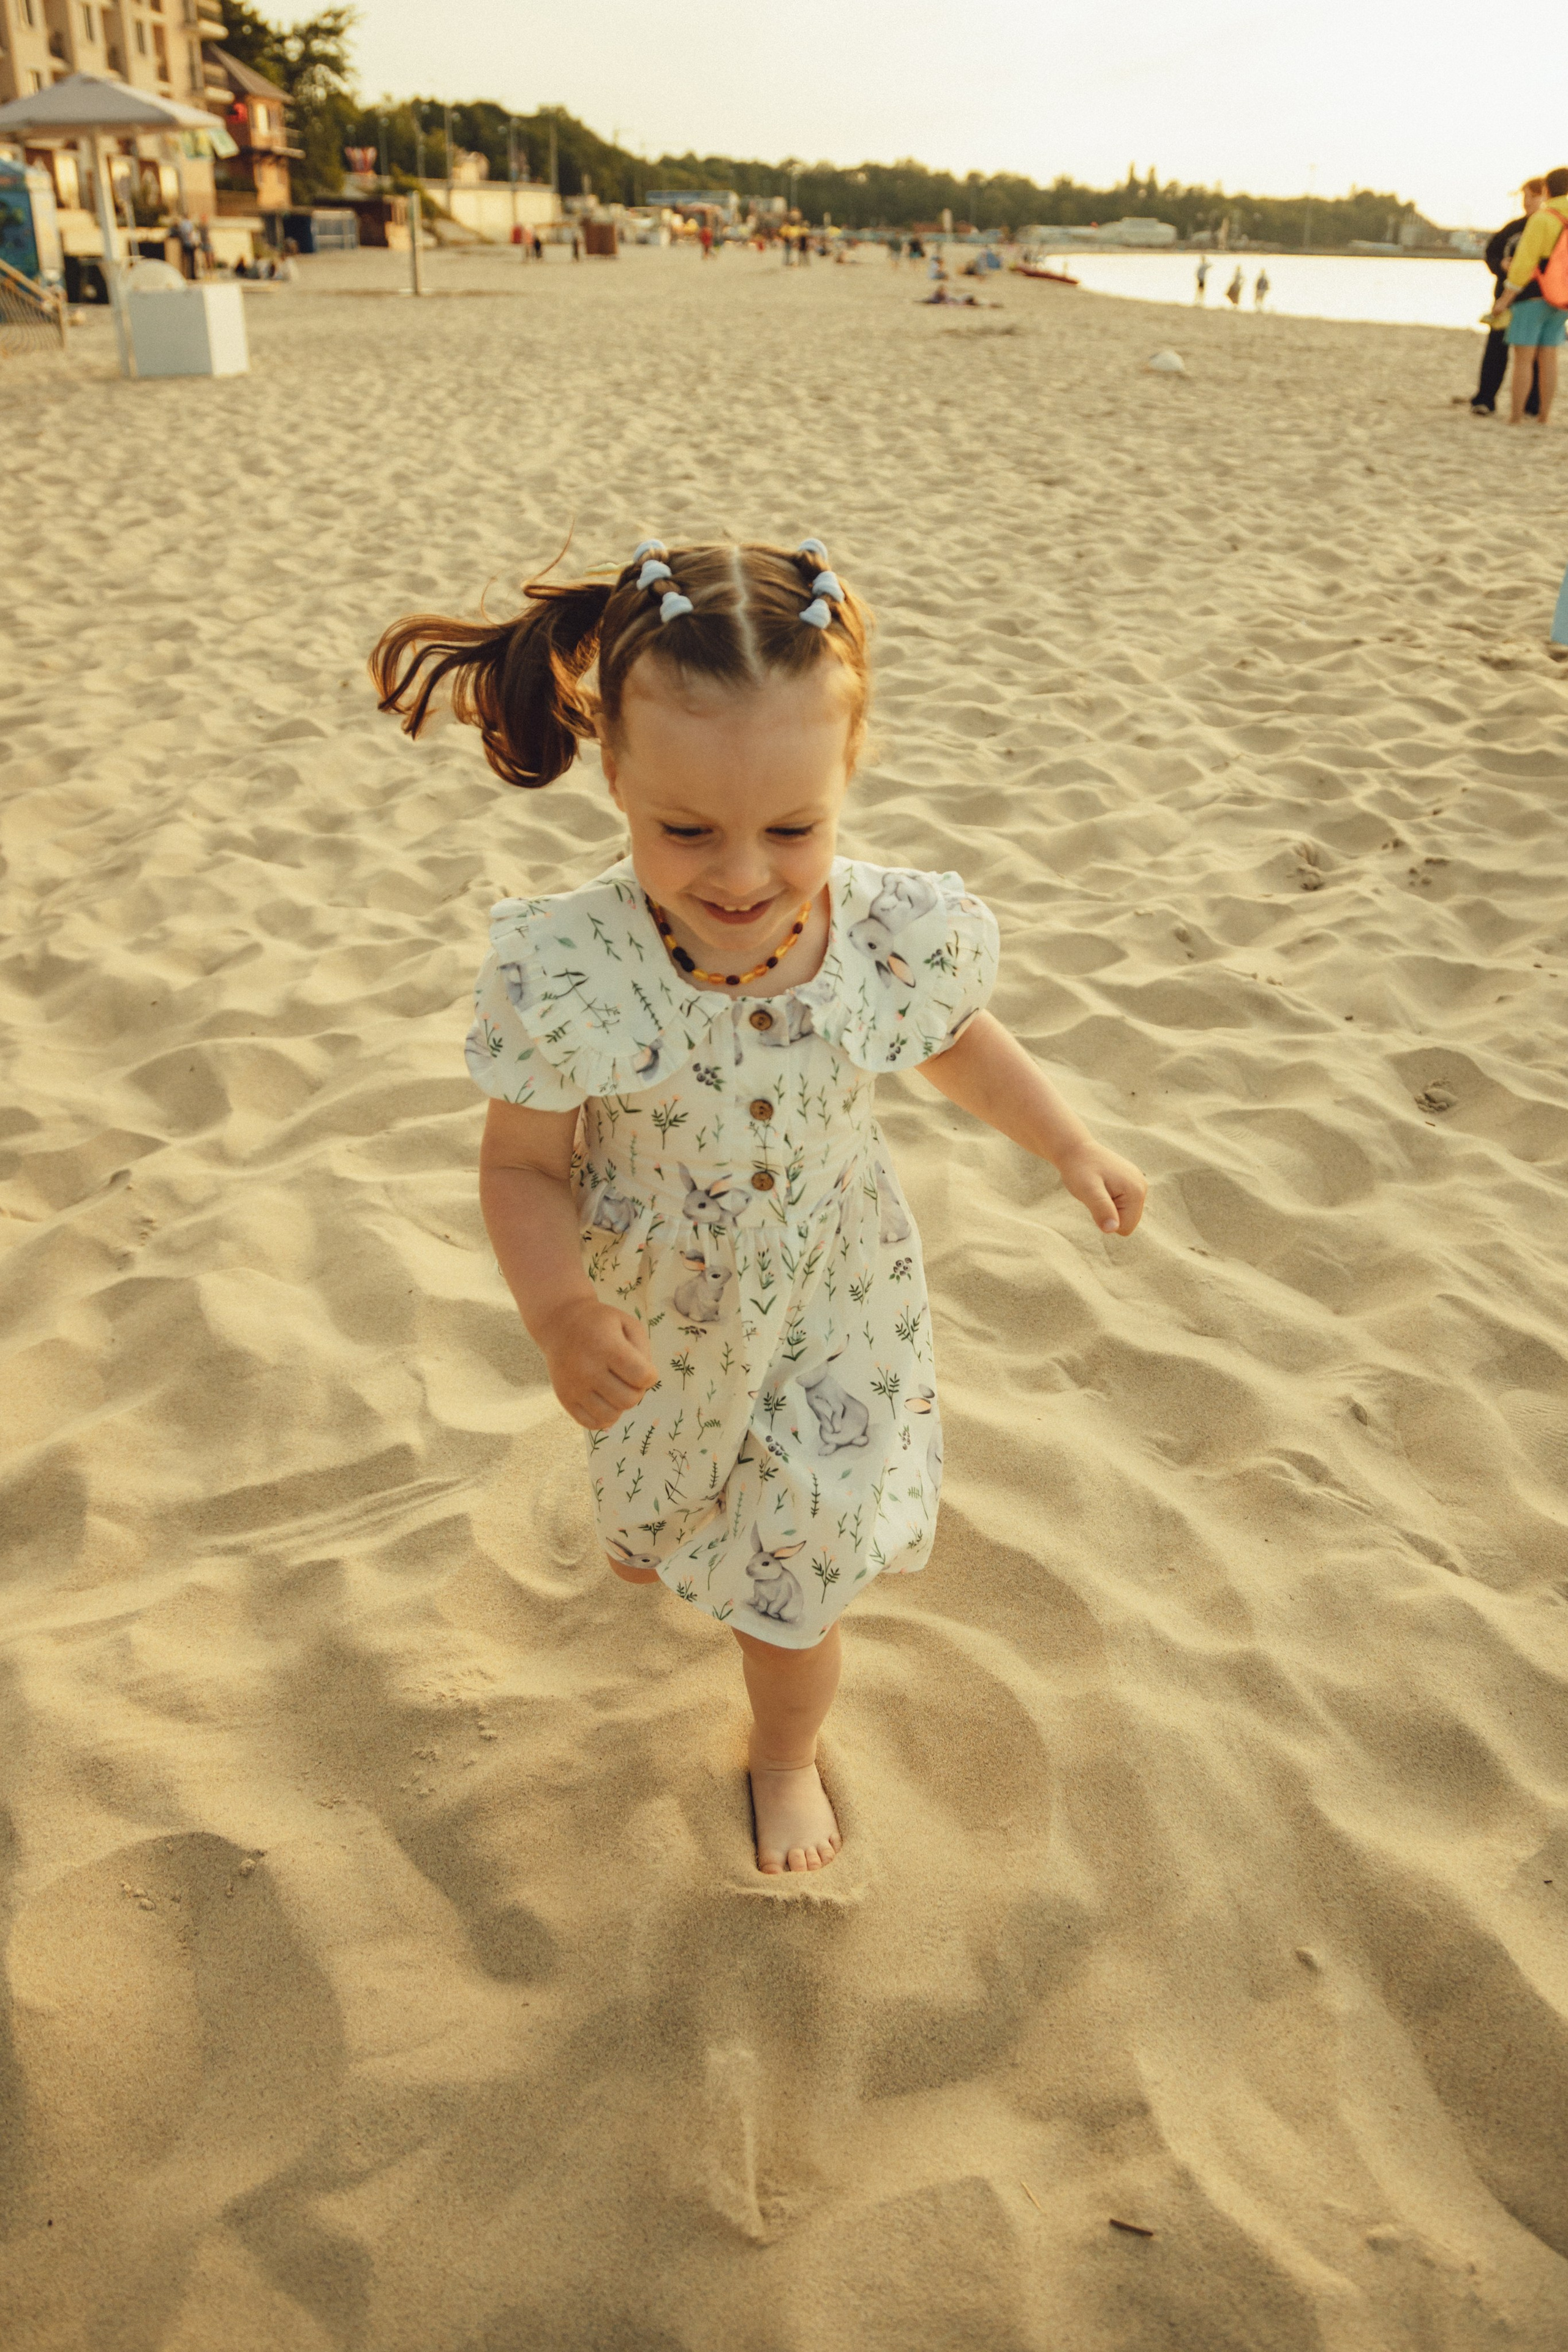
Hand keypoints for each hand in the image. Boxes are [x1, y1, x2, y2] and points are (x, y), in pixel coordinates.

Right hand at [538, 1296, 657, 1429]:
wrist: (560, 1323)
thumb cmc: (601, 1324)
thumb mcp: (628, 1324)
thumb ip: (643, 1351)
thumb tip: (645, 1384)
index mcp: (607, 1347)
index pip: (642, 1377)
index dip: (650, 1375)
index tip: (643, 1368)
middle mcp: (588, 1369)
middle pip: (629, 1400)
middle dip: (637, 1392)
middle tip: (628, 1379)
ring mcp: (574, 1387)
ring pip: (611, 1416)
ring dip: (620, 1405)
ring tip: (615, 1389)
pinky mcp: (564, 1399)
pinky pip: (592, 1424)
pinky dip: (603, 1417)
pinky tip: (604, 1401)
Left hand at [1056, 1142, 1146, 1236]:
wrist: (1076, 1149)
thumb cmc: (1079, 1169)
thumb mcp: (1087, 1190)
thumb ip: (1101, 1209)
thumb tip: (1112, 1229)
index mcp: (1136, 1191)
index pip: (1125, 1228)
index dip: (1106, 1219)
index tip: (1097, 1200)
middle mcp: (1142, 1186)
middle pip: (1128, 1222)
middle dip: (1109, 1214)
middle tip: (1097, 1195)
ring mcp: (1137, 1183)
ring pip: (1125, 1214)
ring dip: (1109, 1207)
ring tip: (1099, 1190)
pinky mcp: (1131, 1182)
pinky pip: (1122, 1204)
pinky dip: (1110, 1200)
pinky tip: (1102, 1186)